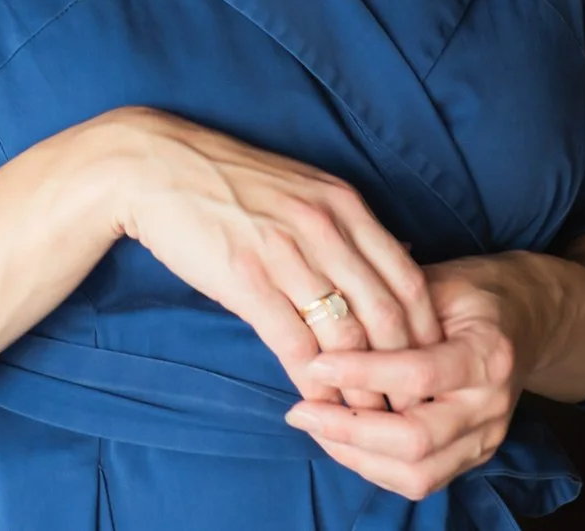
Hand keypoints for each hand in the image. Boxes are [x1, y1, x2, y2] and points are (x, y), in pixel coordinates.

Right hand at [92, 109, 439, 411]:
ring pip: (345, 337)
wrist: (155, 165)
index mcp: (344, 205)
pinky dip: (312, 381)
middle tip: (408, 408)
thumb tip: (389, 263)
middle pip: (387, 316)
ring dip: (359, 387)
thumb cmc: (229, 179)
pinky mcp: (246, 278)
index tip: (428, 368)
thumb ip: (345, 225)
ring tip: (366, 419)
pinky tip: (317, 402)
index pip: (408, 281)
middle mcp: (325, 227)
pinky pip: (294, 343)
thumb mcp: (301, 187)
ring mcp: (286, 252)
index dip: (426, 334)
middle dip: (402, 372)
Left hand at [287, 255, 533, 499]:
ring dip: (356, 455)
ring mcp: (486, 438)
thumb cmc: (471, 293)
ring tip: (313, 427)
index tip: (314, 364)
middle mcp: (491, 406)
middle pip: (416, 439)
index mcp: (487, 354)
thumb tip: (328, 311)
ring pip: (417, 473)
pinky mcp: (473, 457)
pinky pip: (420, 480)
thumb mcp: (439, 280)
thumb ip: (394, 300)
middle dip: (350, 428)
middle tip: (300, 410)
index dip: (361, 372)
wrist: (526, 319)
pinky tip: (340, 440)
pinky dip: (373, 467)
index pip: (418, 374)